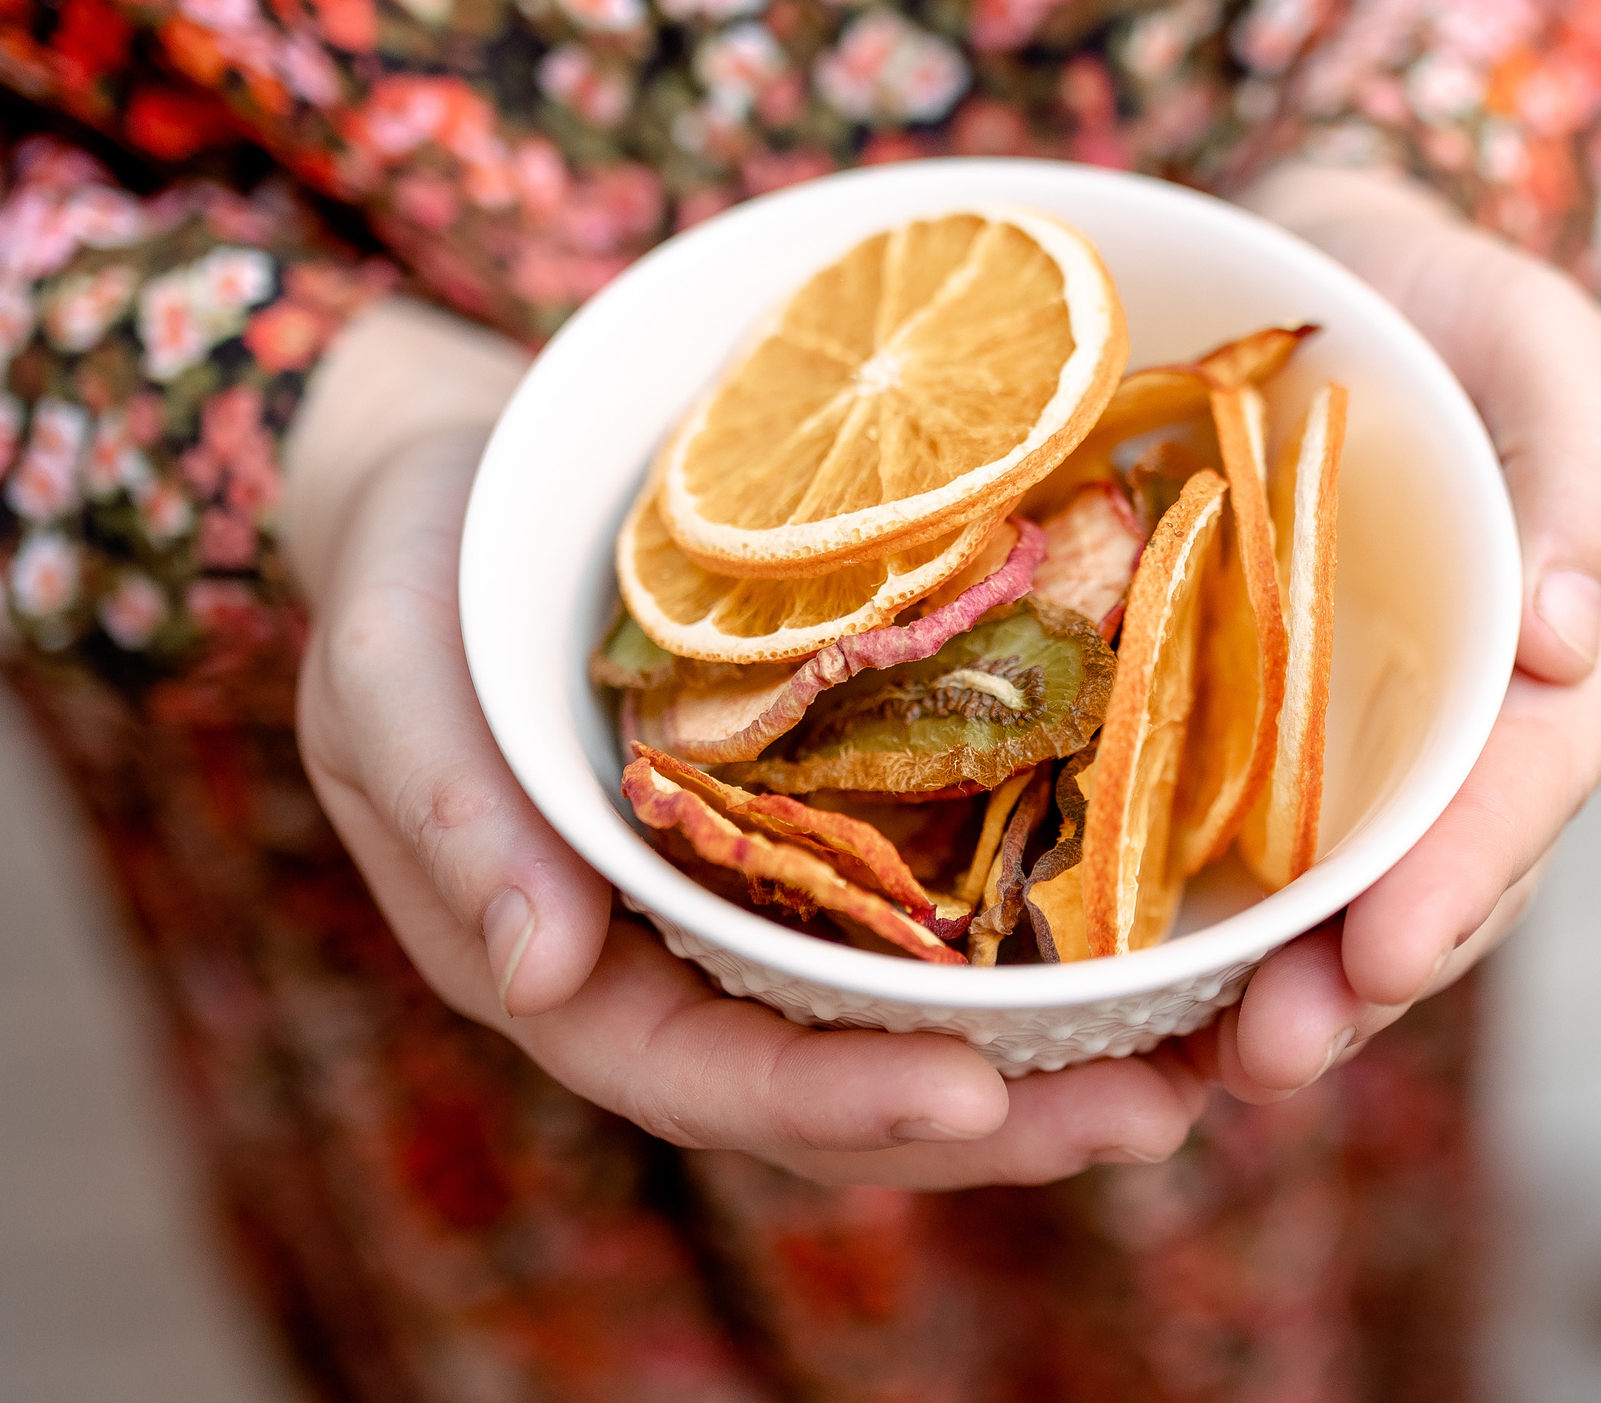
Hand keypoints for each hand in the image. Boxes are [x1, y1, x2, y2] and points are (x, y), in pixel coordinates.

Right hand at [284, 299, 1206, 1185]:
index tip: (965, 1097)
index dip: (833, 1102)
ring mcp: (785, 899)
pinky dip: (1064, 935)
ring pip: (930, 1021)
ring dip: (1065, 1057)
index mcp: (579, 966)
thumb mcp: (388, 673)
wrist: (485, 480)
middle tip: (1152, 1114)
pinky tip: (1181, 927)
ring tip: (1213, 1059)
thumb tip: (537, 970)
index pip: (707, 1076)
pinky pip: (964, 905)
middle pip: (852, 1084)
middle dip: (1002, 1120)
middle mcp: (699, 960)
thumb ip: (449, 812)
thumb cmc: (416, 576)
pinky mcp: (855, 821)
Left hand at [1220, 164, 1600, 1098]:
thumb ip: (1585, 464)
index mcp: (1553, 657)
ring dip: (1265, 984)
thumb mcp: (1538, 336)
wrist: (1313, 266)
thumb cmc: (1442, 299)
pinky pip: (1211, 828)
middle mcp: (1454, 726)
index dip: (1462, 880)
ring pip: (1320, 887)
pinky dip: (1172, 907)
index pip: (1522, 788)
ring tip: (1189, 1063)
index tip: (1382, 957)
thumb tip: (1568, 636)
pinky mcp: (1233, 726)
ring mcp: (1344, 740)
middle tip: (1264, 1061)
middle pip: (1424, 878)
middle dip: (1352, 982)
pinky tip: (1108, 971)